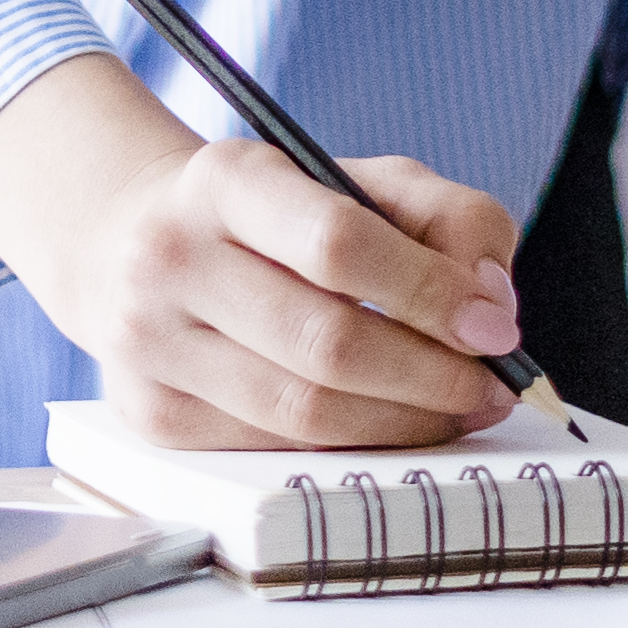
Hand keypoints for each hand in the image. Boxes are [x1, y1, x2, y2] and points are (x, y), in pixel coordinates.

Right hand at [0, 51, 524, 447]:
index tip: (496, 327)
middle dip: (431, 375)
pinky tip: (390, 425)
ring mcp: (149, 343)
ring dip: (403, 422)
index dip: (430, 292)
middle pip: (325, 342)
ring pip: (302, 411)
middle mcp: (170, 257)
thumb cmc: (275, 218)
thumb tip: (490, 302)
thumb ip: (446, 218)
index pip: (337, 242)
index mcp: (225, 179)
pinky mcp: (151, 414)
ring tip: (459, 411)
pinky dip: (349, 444)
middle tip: (494, 387)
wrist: (130, 244)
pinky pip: (274, 448)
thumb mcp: (358, 182)